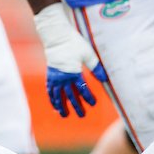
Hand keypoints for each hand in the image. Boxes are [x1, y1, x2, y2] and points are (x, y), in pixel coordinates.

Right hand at [33, 3, 107, 117]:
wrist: (57, 37)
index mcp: (74, 73)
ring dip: (62, 106)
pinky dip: (52, 98)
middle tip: (82, 116)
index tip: (93, 104)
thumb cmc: (74, 43)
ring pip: (58, 95)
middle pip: (70, 96)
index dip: (88, 98)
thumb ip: (95, 67)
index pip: (82, 90)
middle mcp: (63, 77)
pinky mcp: (49, 75)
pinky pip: (49, 90)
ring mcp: (55, 77)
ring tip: (64, 115)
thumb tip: (104, 79)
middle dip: (77, 107)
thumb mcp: (88, 54)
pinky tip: (54, 105)